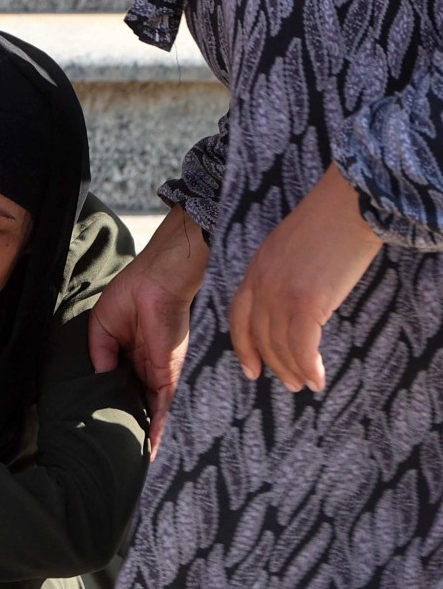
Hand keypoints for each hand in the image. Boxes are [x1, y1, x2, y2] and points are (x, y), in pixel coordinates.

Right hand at [89, 205, 208, 457]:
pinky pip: (163, 404)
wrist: (157, 280)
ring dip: (144, 431)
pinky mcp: (167, 373)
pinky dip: (158, 426)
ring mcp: (158, 371)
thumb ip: (100, 354)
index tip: (103, 422)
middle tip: (118, 448)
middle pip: (136, 401)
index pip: (120, 385)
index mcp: (128, 352)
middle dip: (130, 423)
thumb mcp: (102, 326)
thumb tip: (99, 380)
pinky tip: (150, 446)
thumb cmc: (131, 294)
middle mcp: (144, 366)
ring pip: (150, 409)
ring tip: (133, 457)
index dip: (113, 402)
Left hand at [229, 162, 381, 391]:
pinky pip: (301, 346)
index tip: (251, 368)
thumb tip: (294, 305)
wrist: (348, 203)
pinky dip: (309, 367)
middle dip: (272, 364)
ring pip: (279, 346)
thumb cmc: (330, 222)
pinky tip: (319, 379)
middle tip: (289, 383)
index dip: (244, 346)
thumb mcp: (290, 249)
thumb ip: (282, 275)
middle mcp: (261, 284)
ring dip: (293, 370)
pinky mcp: (305, 302)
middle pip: (259, 336)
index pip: (239, 316)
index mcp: (255, 270)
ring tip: (306, 385)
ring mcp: (280, 294)